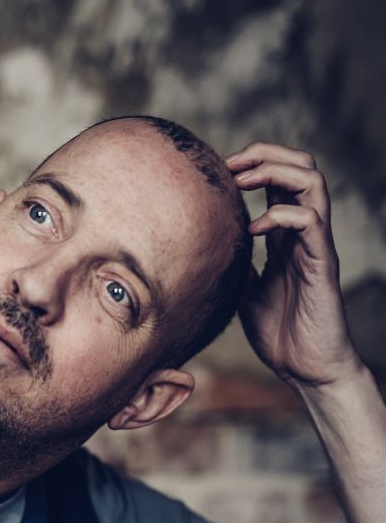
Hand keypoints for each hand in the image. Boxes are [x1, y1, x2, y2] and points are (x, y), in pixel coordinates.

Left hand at [225, 142, 361, 389]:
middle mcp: (304, 233)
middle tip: (231, 165)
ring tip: (244, 183)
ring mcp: (315, 245)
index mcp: (285, 236)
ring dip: (275, 171)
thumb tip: (200, 252)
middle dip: (265, 154)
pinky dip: (280, 215)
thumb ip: (232, 265)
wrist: (306, 368)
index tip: (219, 171)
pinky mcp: (322, 263)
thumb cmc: (279, 332)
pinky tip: (253, 231)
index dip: (252, 163)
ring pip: (313, 181)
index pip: (279, 179)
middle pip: (301, 166)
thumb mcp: (242, 291)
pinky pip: (311, 220)